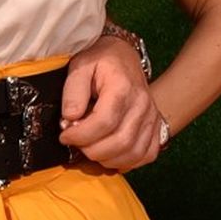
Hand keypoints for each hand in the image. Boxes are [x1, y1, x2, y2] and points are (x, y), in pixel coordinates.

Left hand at [58, 36, 169, 171]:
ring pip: (132, 154)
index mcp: (122, 87)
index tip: (65, 135)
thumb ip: (73, 91)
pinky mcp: (155, 127)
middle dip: (91, 150)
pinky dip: (126, 161)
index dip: (80, 135)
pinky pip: (145, 155)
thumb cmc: (101, 62)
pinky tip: (110, 154)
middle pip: (119, 142)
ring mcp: (151, 117)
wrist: (123, 57)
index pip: (103, 123)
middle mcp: (141, 104)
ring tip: (90, 147)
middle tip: (76, 142)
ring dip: (106, 159)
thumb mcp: (80, 66)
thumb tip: (70, 118)